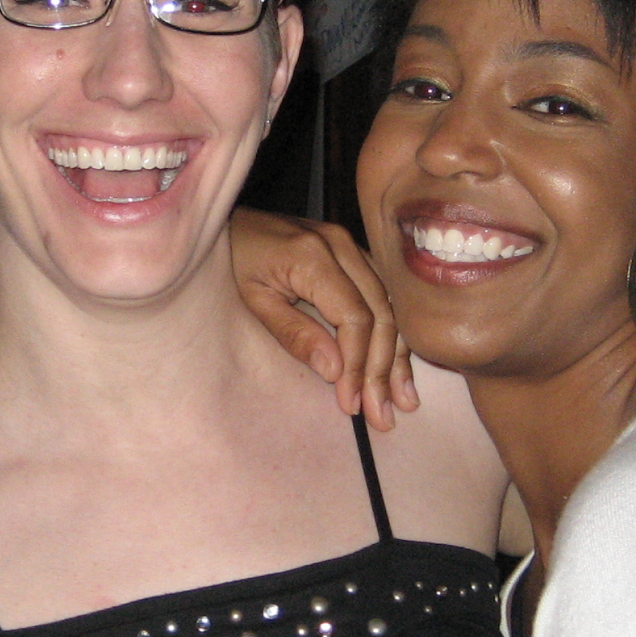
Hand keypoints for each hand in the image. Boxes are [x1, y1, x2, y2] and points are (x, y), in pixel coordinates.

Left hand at [228, 208, 417, 425]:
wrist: (231, 221)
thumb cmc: (233, 261)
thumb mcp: (253, 301)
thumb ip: (294, 334)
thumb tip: (336, 371)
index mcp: (313, 255)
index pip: (354, 317)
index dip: (358, 364)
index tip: (353, 403)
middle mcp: (342, 246)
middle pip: (380, 314)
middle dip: (382, 370)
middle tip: (383, 415)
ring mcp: (353, 246)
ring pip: (390, 306)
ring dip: (396, 357)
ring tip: (404, 401)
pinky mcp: (356, 253)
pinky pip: (384, 296)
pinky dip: (392, 335)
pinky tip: (399, 367)